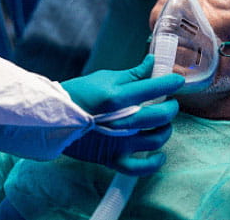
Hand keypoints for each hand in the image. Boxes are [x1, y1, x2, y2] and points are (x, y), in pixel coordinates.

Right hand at [60, 55, 183, 174]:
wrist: (52, 118)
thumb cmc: (78, 94)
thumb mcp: (104, 78)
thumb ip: (132, 74)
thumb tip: (153, 63)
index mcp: (116, 97)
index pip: (154, 88)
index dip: (171, 83)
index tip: (177, 81)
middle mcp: (120, 121)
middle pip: (160, 115)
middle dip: (171, 107)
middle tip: (170, 102)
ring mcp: (117, 142)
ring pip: (155, 139)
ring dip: (166, 129)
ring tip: (163, 123)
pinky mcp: (111, 158)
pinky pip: (139, 168)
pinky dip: (153, 163)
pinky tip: (160, 155)